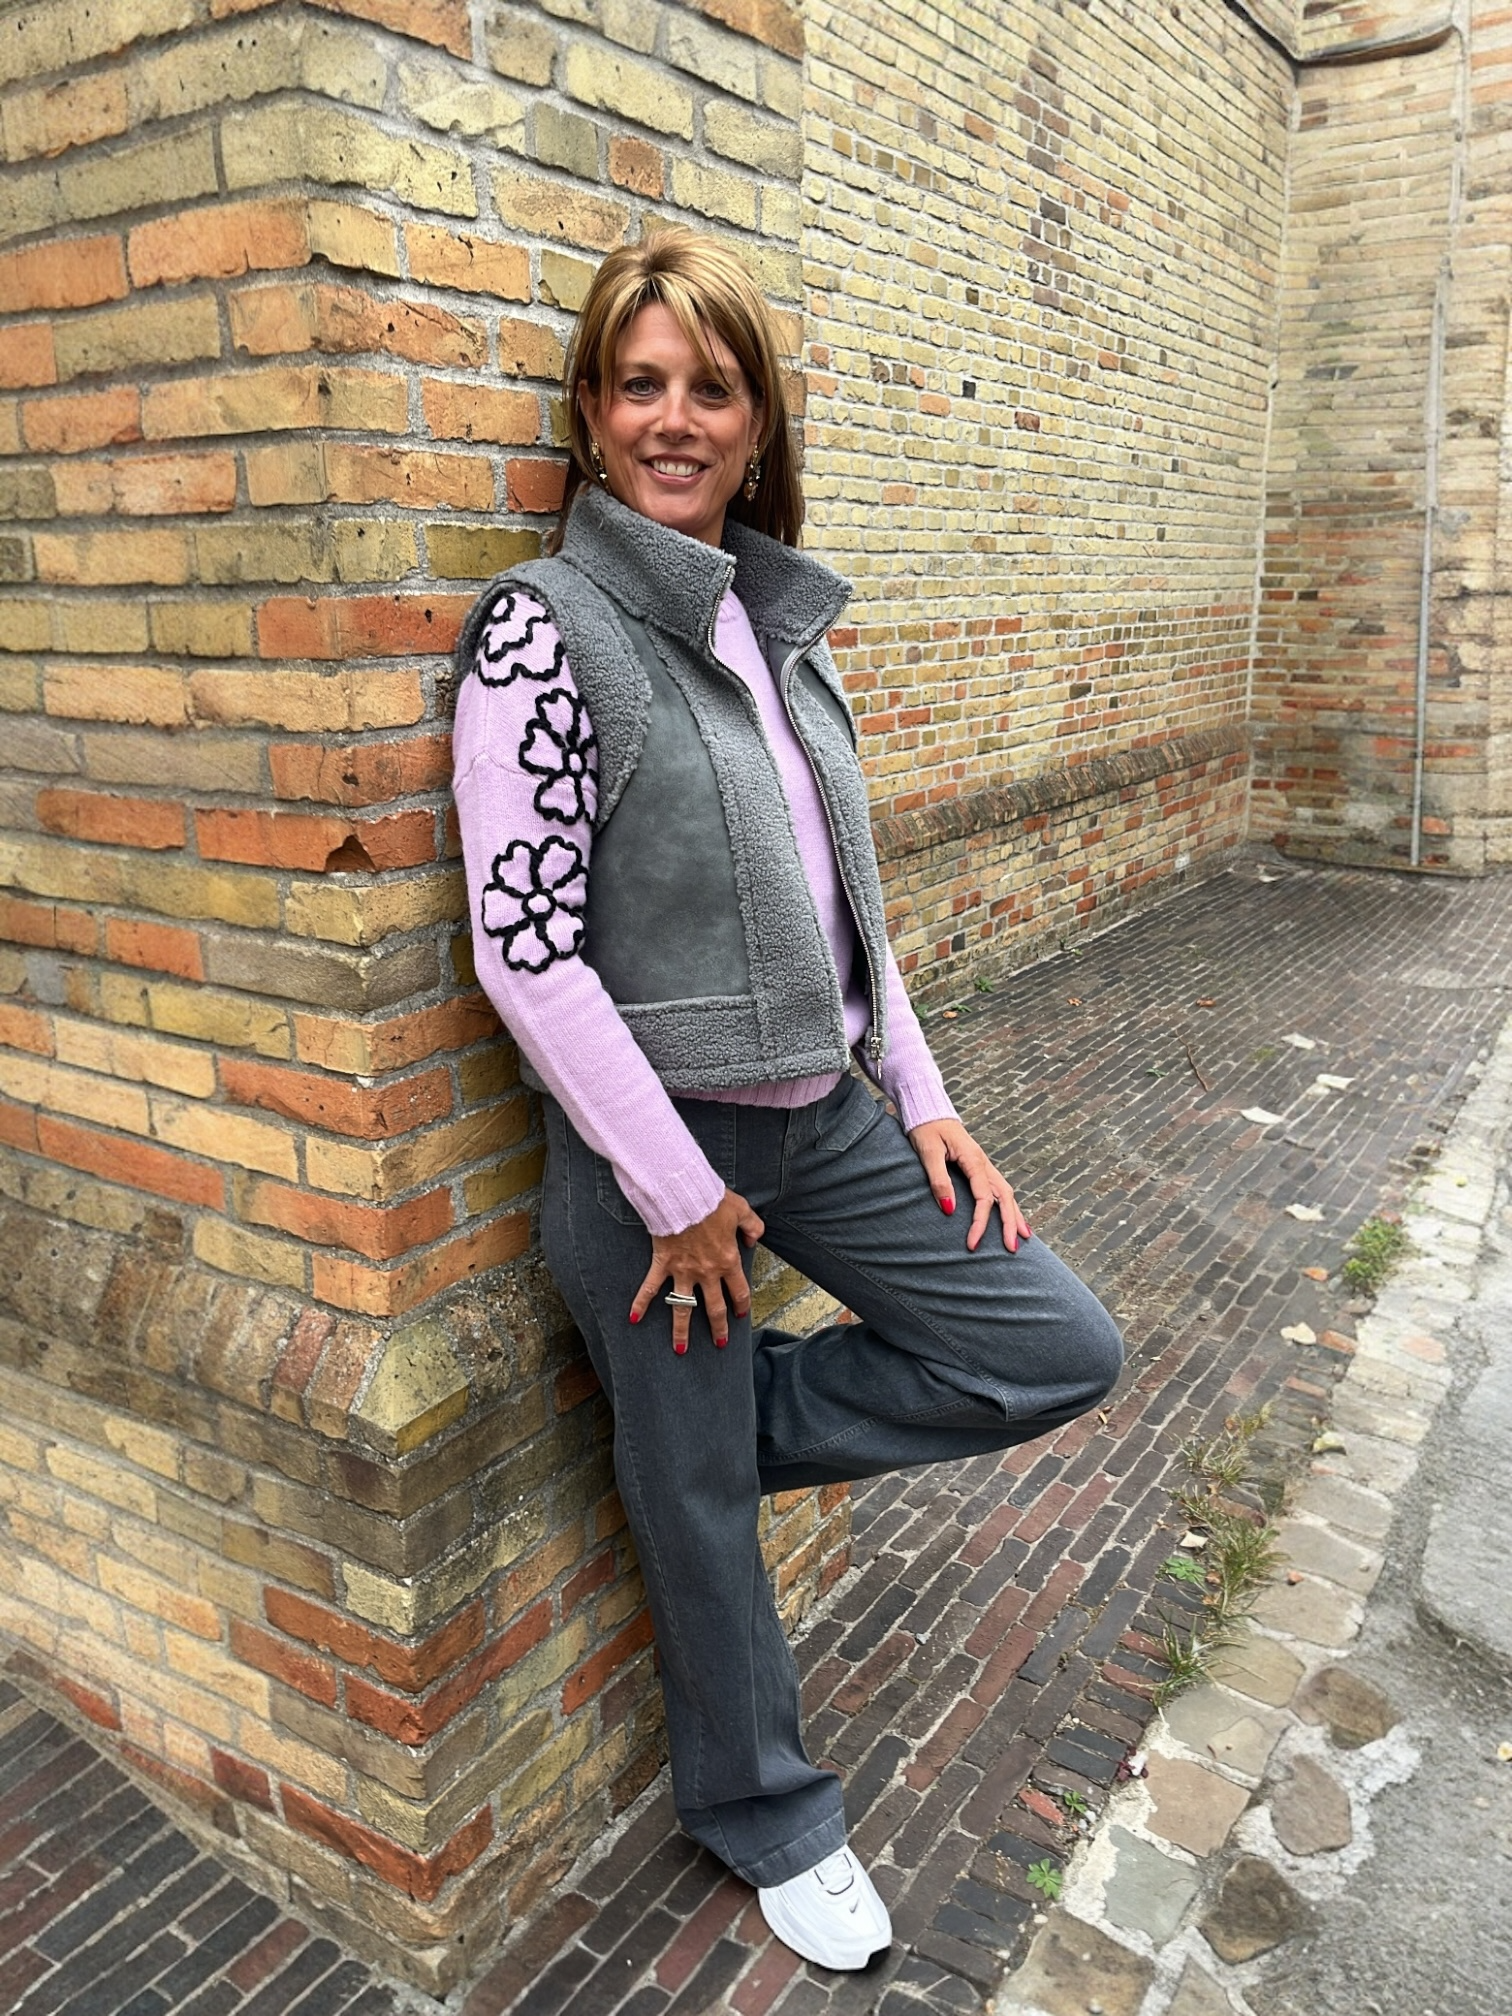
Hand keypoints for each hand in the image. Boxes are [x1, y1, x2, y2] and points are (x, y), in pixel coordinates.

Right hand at [629, 1186, 764, 1353]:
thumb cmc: (711, 1201)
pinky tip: (634, 1318)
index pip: (739, 1291)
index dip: (742, 1305)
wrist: (683, 1195)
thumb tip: (756, 1237)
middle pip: (714, 1308)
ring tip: (680, 1350)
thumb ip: (753, 1225)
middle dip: (718, 1328)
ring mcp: (683, 1271)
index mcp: (727, 1261)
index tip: (741, 1315)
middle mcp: (706, 1272)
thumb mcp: (741, 1210)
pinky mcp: (662, 1264)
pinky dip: (640, 1303)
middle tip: (719, 1343)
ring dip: (681, 1331)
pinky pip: (650, 1287)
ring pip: (682, 1308)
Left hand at [907, 1118, 1030, 1252]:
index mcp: (974, 1160)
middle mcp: (983, 1163)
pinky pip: (998, 1188)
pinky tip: (1011, 1215)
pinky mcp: (978, 1166)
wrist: (927, 1110)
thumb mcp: (928, 1153)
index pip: (984, 1198)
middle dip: (1010, 1224)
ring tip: (1023, 1237)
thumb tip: (950, 1210)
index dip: (980, 1223)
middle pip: (1004, 1197)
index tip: (972, 1244)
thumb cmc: (925, 1129)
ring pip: (1006, 1193)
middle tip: (1012, 1249)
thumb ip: (939, 1180)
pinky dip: (1008, 1204)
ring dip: (1015, 1215)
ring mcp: (983, 1164)